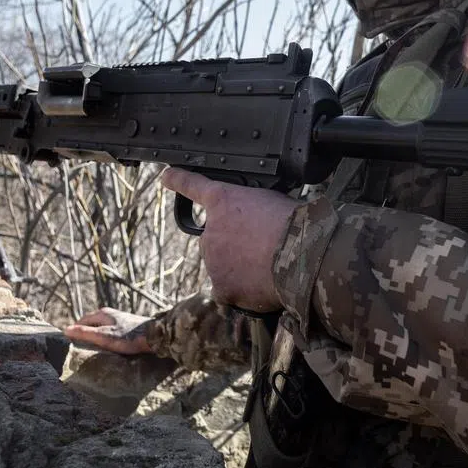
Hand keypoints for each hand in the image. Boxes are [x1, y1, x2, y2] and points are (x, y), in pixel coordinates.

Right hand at [64, 308, 151, 354]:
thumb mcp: (104, 337)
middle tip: (80, 348)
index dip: (75, 331)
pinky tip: (108, 347)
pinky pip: (111, 331)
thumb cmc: (128, 337)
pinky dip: (106, 338)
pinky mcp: (127, 326)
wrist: (155, 335)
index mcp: (102, 314)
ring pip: (102, 328)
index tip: (70, 343)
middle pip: (92, 323)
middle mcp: (110, 314)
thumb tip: (66, 330)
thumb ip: (85, 333)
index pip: (82, 321)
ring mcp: (119, 319)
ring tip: (93, 349)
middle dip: (85, 333)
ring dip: (96, 336)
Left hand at [161, 167, 298, 313]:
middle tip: (264, 247)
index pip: (192, 186)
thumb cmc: (294, 222)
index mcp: (223, 201)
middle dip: (234, 244)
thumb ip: (254, 208)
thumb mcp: (272, 200)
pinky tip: (263, 285)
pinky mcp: (222, 288)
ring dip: (241, 268)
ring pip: (223, 267)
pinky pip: (230, 291)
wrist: (300, 252)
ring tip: (271, 265)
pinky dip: (244, 291)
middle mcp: (210, 230)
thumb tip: (258, 227)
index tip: (166, 176)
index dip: (178, 181)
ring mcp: (213, 261)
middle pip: (216, 240)